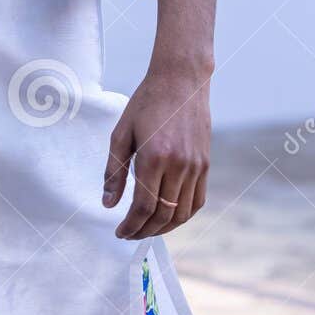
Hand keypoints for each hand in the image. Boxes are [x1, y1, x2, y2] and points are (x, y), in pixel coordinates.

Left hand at [103, 67, 210, 239]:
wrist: (181, 80)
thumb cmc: (147, 102)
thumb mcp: (122, 133)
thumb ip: (114, 171)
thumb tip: (108, 204)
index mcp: (154, 156)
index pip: (144, 207)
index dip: (131, 225)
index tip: (120, 232)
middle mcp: (179, 165)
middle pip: (163, 215)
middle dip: (144, 231)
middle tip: (129, 234)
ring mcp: (196, 166)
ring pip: (182, 213)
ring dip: (163, 228)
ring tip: (146, 229)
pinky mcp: (205, 165)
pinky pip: (197, 201)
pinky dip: (183, 216)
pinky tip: (168, 217)